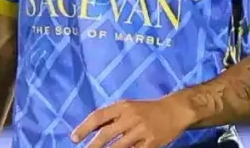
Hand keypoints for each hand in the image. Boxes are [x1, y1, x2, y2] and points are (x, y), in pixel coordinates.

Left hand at [71, 96, 194, 147]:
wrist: (176, 110)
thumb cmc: (148, 109)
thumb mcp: (130, 106)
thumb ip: (113, 116)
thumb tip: (91, 128)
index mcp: (123, 106)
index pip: (99, 116)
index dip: (84, 127)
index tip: (73, 138)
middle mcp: (130, 117)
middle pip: (106, 134)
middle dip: (92, 145)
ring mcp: (141, 130)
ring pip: (118, 147)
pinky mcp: (151, 142)